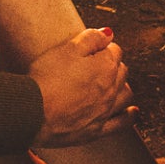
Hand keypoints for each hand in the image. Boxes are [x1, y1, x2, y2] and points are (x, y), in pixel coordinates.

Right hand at [28, 28, 134, 147]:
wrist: (32, 113)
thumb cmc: (46, 79)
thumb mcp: (66, 49)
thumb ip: (91, 38)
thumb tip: (108, 33)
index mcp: (105, 66)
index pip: (114, 50)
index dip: (102, 47)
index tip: (92, 48)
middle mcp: (111, 89)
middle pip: (121, 71)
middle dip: (112, 64)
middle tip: (96, 63)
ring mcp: (105, 110)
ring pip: (125, 94)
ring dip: (121, 86)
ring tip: (111, 83)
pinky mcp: (97, 129)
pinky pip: (122, 123)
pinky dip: (129, 115)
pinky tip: (132, 111)